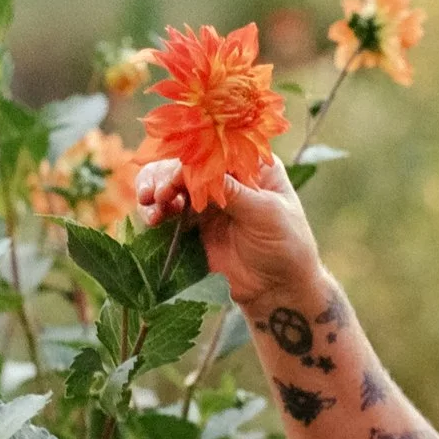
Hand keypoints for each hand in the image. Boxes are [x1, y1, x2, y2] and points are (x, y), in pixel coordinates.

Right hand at [136, 155, 320, 309]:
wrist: (278, 289)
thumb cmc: (286, 245)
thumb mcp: (265, 214)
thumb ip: (232, 192)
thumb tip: (198, 169)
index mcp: (251, 166)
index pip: (215, 150)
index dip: (192, 159)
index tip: (176, 177)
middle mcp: (226, 177)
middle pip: (186, 164)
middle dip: (166, 175)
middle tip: (158, 194)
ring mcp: (207, 200)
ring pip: (171, 184)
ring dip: (155, 189)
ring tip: (151, 205)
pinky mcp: (193, 224)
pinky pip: (167, 210)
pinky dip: (155, 210)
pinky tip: (153, 219)